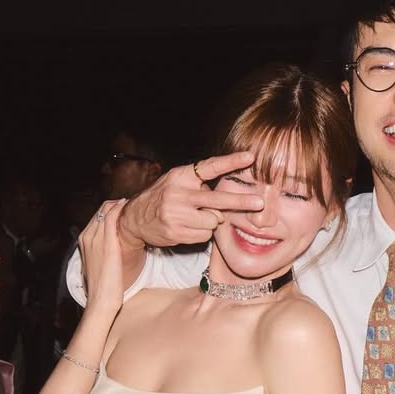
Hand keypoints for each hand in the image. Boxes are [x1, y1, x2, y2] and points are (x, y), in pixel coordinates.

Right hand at [78, 200, 127, 318]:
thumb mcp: (100, 265)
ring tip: (132, 203)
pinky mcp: (108, 243)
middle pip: (100, 210)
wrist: (101, 300)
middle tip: (131, 203)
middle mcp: (87, 236)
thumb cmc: (103, 287)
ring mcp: (96, 238)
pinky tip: (129, 206)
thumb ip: (103, 253)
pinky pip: (112, 218)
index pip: (96, 217)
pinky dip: (119, 209)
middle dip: (115, 205)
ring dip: (118, 205)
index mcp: (83, 240)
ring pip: (105, 210)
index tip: (123, 209)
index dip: (109, 210)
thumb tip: (113, 251)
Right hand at [116, 153, 264, 249]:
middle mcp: (179, 193)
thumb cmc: (164, 198)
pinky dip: (201, 233)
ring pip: (213, 221)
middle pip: (217, 199)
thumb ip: (200, 184)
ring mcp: (176, 214)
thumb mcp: (178, 182)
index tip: (250, 157)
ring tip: (194, 218)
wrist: (135, 219)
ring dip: (210, 222)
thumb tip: (230, 191)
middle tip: (259, 202)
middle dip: (240, 202)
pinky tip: (188, 228)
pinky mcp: (176, 232)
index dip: (231, 162)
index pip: (210, 167)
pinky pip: (204, 235)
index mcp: (182, 176)